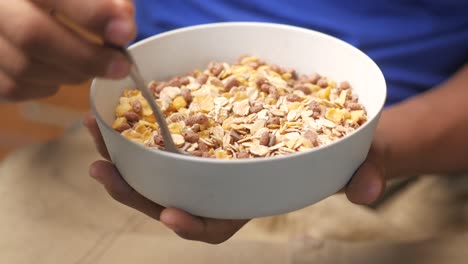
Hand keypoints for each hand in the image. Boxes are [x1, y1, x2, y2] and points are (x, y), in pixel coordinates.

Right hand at [0, 0, 135, 100]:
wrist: (20, 7)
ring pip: (25, 67)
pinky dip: (47, 86)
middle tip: (121, 66)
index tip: (125, 32)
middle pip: (33, 34)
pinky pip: (14, 87)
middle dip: (86, 57)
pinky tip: (62, 71)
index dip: (93, 13)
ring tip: (95, 65)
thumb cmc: (63, 0)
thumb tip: (123, 23)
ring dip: (72, 74)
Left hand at [84, 113, 387, 243]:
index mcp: (252, 198)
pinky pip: (164, 140)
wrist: (330, 124)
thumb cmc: (341, 150)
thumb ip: (365, 176)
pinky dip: (139, 129)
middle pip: (172, 199)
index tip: (170, 215)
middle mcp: (223, 184)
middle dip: (135, 192)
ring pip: (158, 171)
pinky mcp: (202, 136)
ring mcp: (209, 161)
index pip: (220, 224)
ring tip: (95, 131)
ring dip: (123, 157)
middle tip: (102, 171)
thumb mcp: (359, 161)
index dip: (195, 225)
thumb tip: (368, 189)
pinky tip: (119, 110)